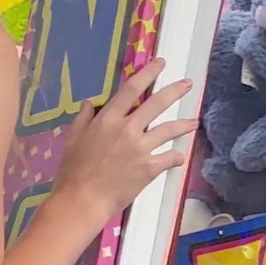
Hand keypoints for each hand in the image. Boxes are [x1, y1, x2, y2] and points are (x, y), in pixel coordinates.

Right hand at [52, 59, 196, 216]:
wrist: (81, 200)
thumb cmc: (71, 172)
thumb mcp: (71, 141)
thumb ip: (82, 120)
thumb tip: (89, 103)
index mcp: (107, 120)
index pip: (130, 90)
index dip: (147, 74)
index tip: (160, 63)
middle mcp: (127, 129)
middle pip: (156, 104)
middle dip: (175, 91)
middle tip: (188, 84)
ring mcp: (141, 148)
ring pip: (169, 129)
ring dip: (184, 124)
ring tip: (193, 122)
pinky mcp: (149, 167)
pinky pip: (169, 158)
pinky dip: (176, 157)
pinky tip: (180, 157)